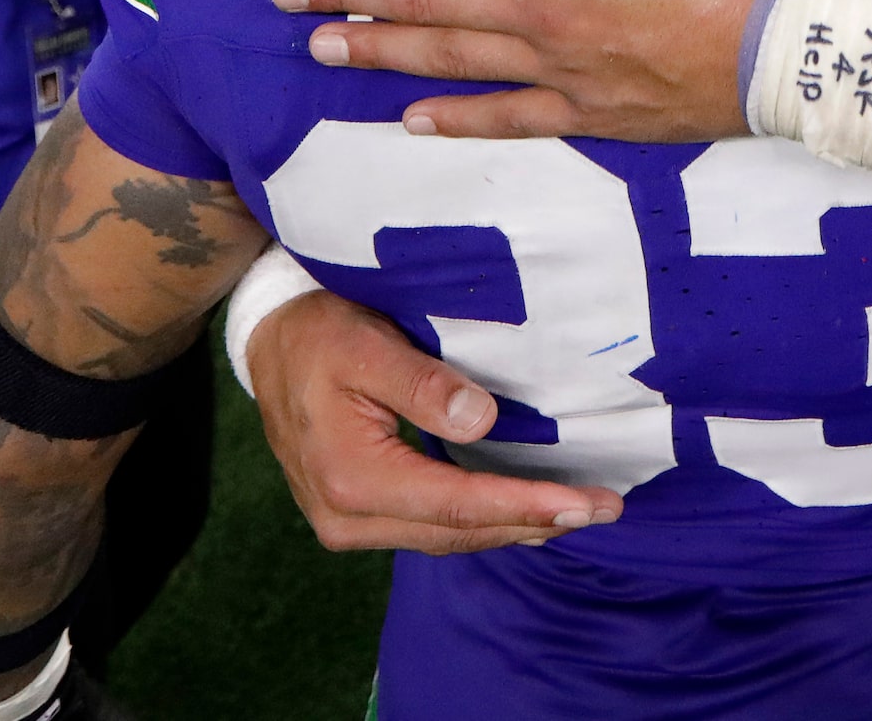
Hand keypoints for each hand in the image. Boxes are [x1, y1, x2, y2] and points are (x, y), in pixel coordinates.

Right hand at [250, 288, 622, 551]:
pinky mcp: (355, 515)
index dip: (528, 504)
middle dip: (535, 522)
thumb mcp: (367, 344)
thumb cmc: (319, 334)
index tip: (587, 504)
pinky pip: (429, 528)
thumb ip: (422, 384)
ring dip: (512, 526)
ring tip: (576, 514)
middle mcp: (346, 517)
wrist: (268, 343)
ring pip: (446, 537)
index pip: (458, 503)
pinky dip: (480, 522)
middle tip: (603, 509)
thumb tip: (481, 420)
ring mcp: (346, 523)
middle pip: (458, 531)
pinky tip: (521, 512)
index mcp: (352, 477)